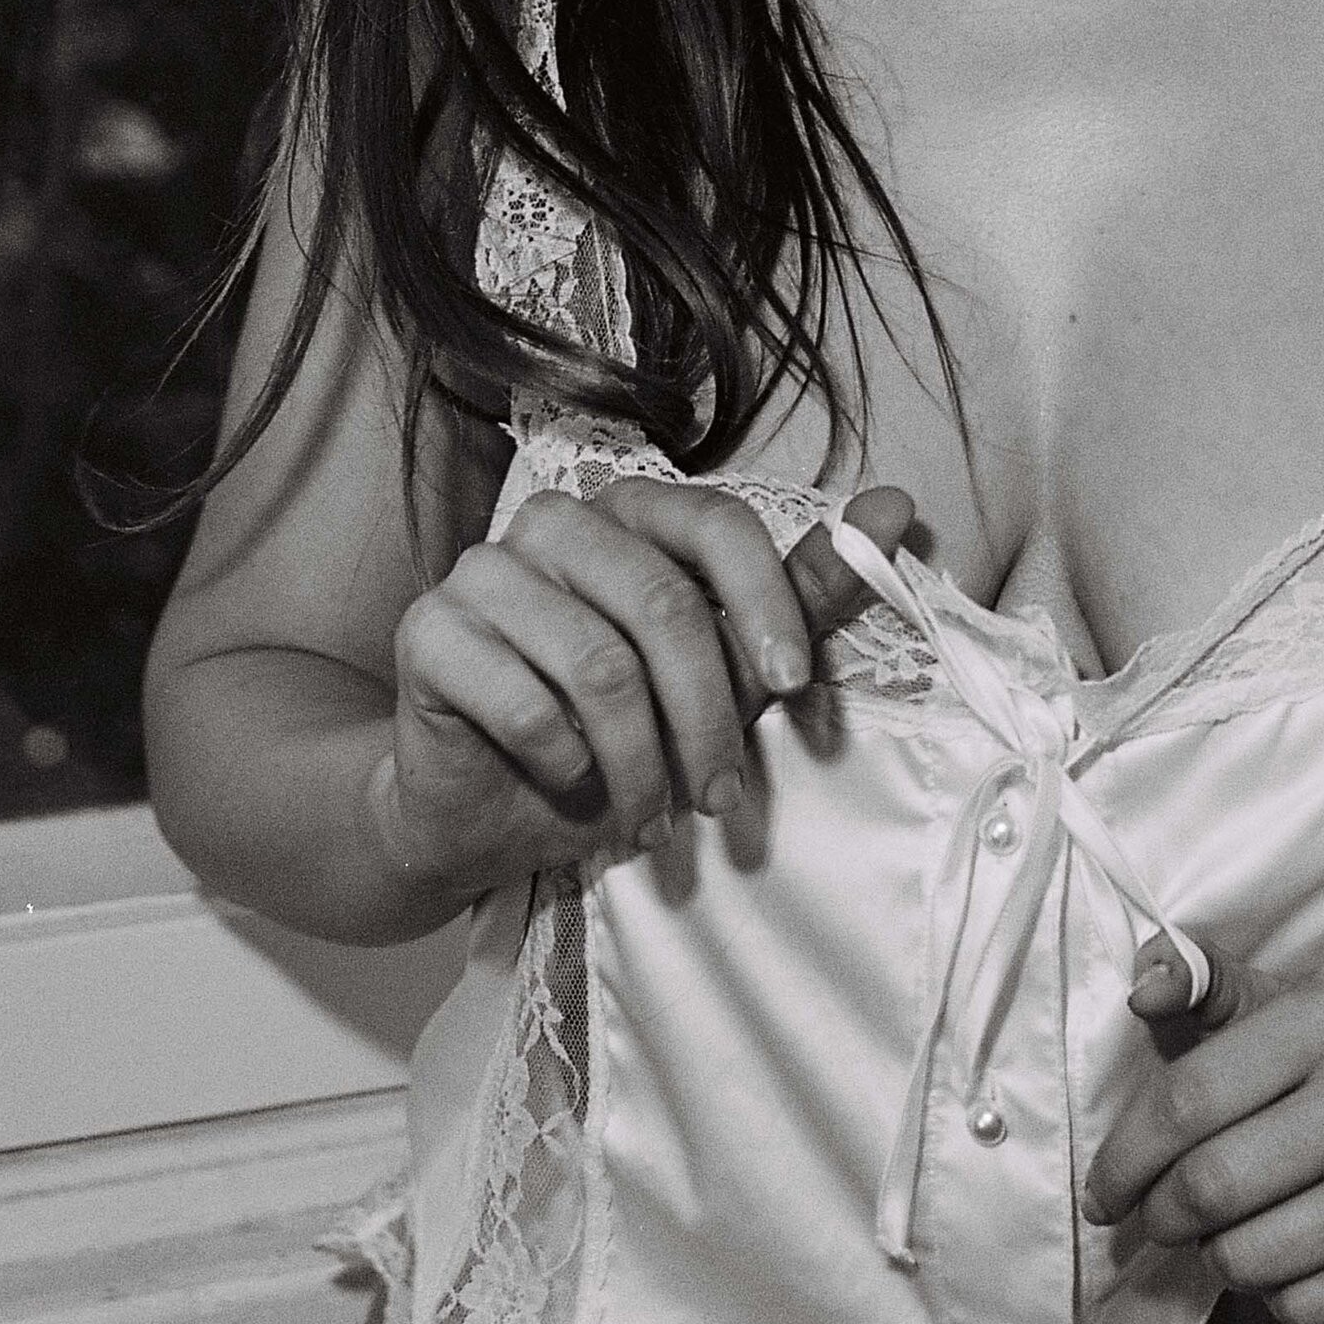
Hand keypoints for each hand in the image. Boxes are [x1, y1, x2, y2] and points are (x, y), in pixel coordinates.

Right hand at [367, 480, 913, 901]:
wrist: (493, 815)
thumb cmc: (618, 737)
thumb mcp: (727, 680)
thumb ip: (804, 599)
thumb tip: (896, 508)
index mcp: (631, 514)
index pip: (715, 522)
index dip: (766, 603)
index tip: (793, 689)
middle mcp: (554, 525)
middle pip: (660, 601)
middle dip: (707, 717)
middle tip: (722, 797)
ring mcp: (483, 572)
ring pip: (596, 660)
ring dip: (638, 760)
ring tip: (653, 814)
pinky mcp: (427, 633)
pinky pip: (520, 698)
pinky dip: (563, 761)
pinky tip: (570, 782)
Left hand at [1080, 936, 1323, 1323]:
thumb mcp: (1288, 1006)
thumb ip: (1205, 984)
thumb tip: (1142, 987)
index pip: (1188, 1101)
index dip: (1125, 1159)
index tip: (1103, 1194)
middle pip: (1214, 1186)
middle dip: (1162, 1217)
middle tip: (1158, 1221)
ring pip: (1255, 1257)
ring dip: (1217, 1259)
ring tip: (1225, 1238)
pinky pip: (1311, 1307)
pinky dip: (1275, 1299)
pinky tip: (1285, 1267)